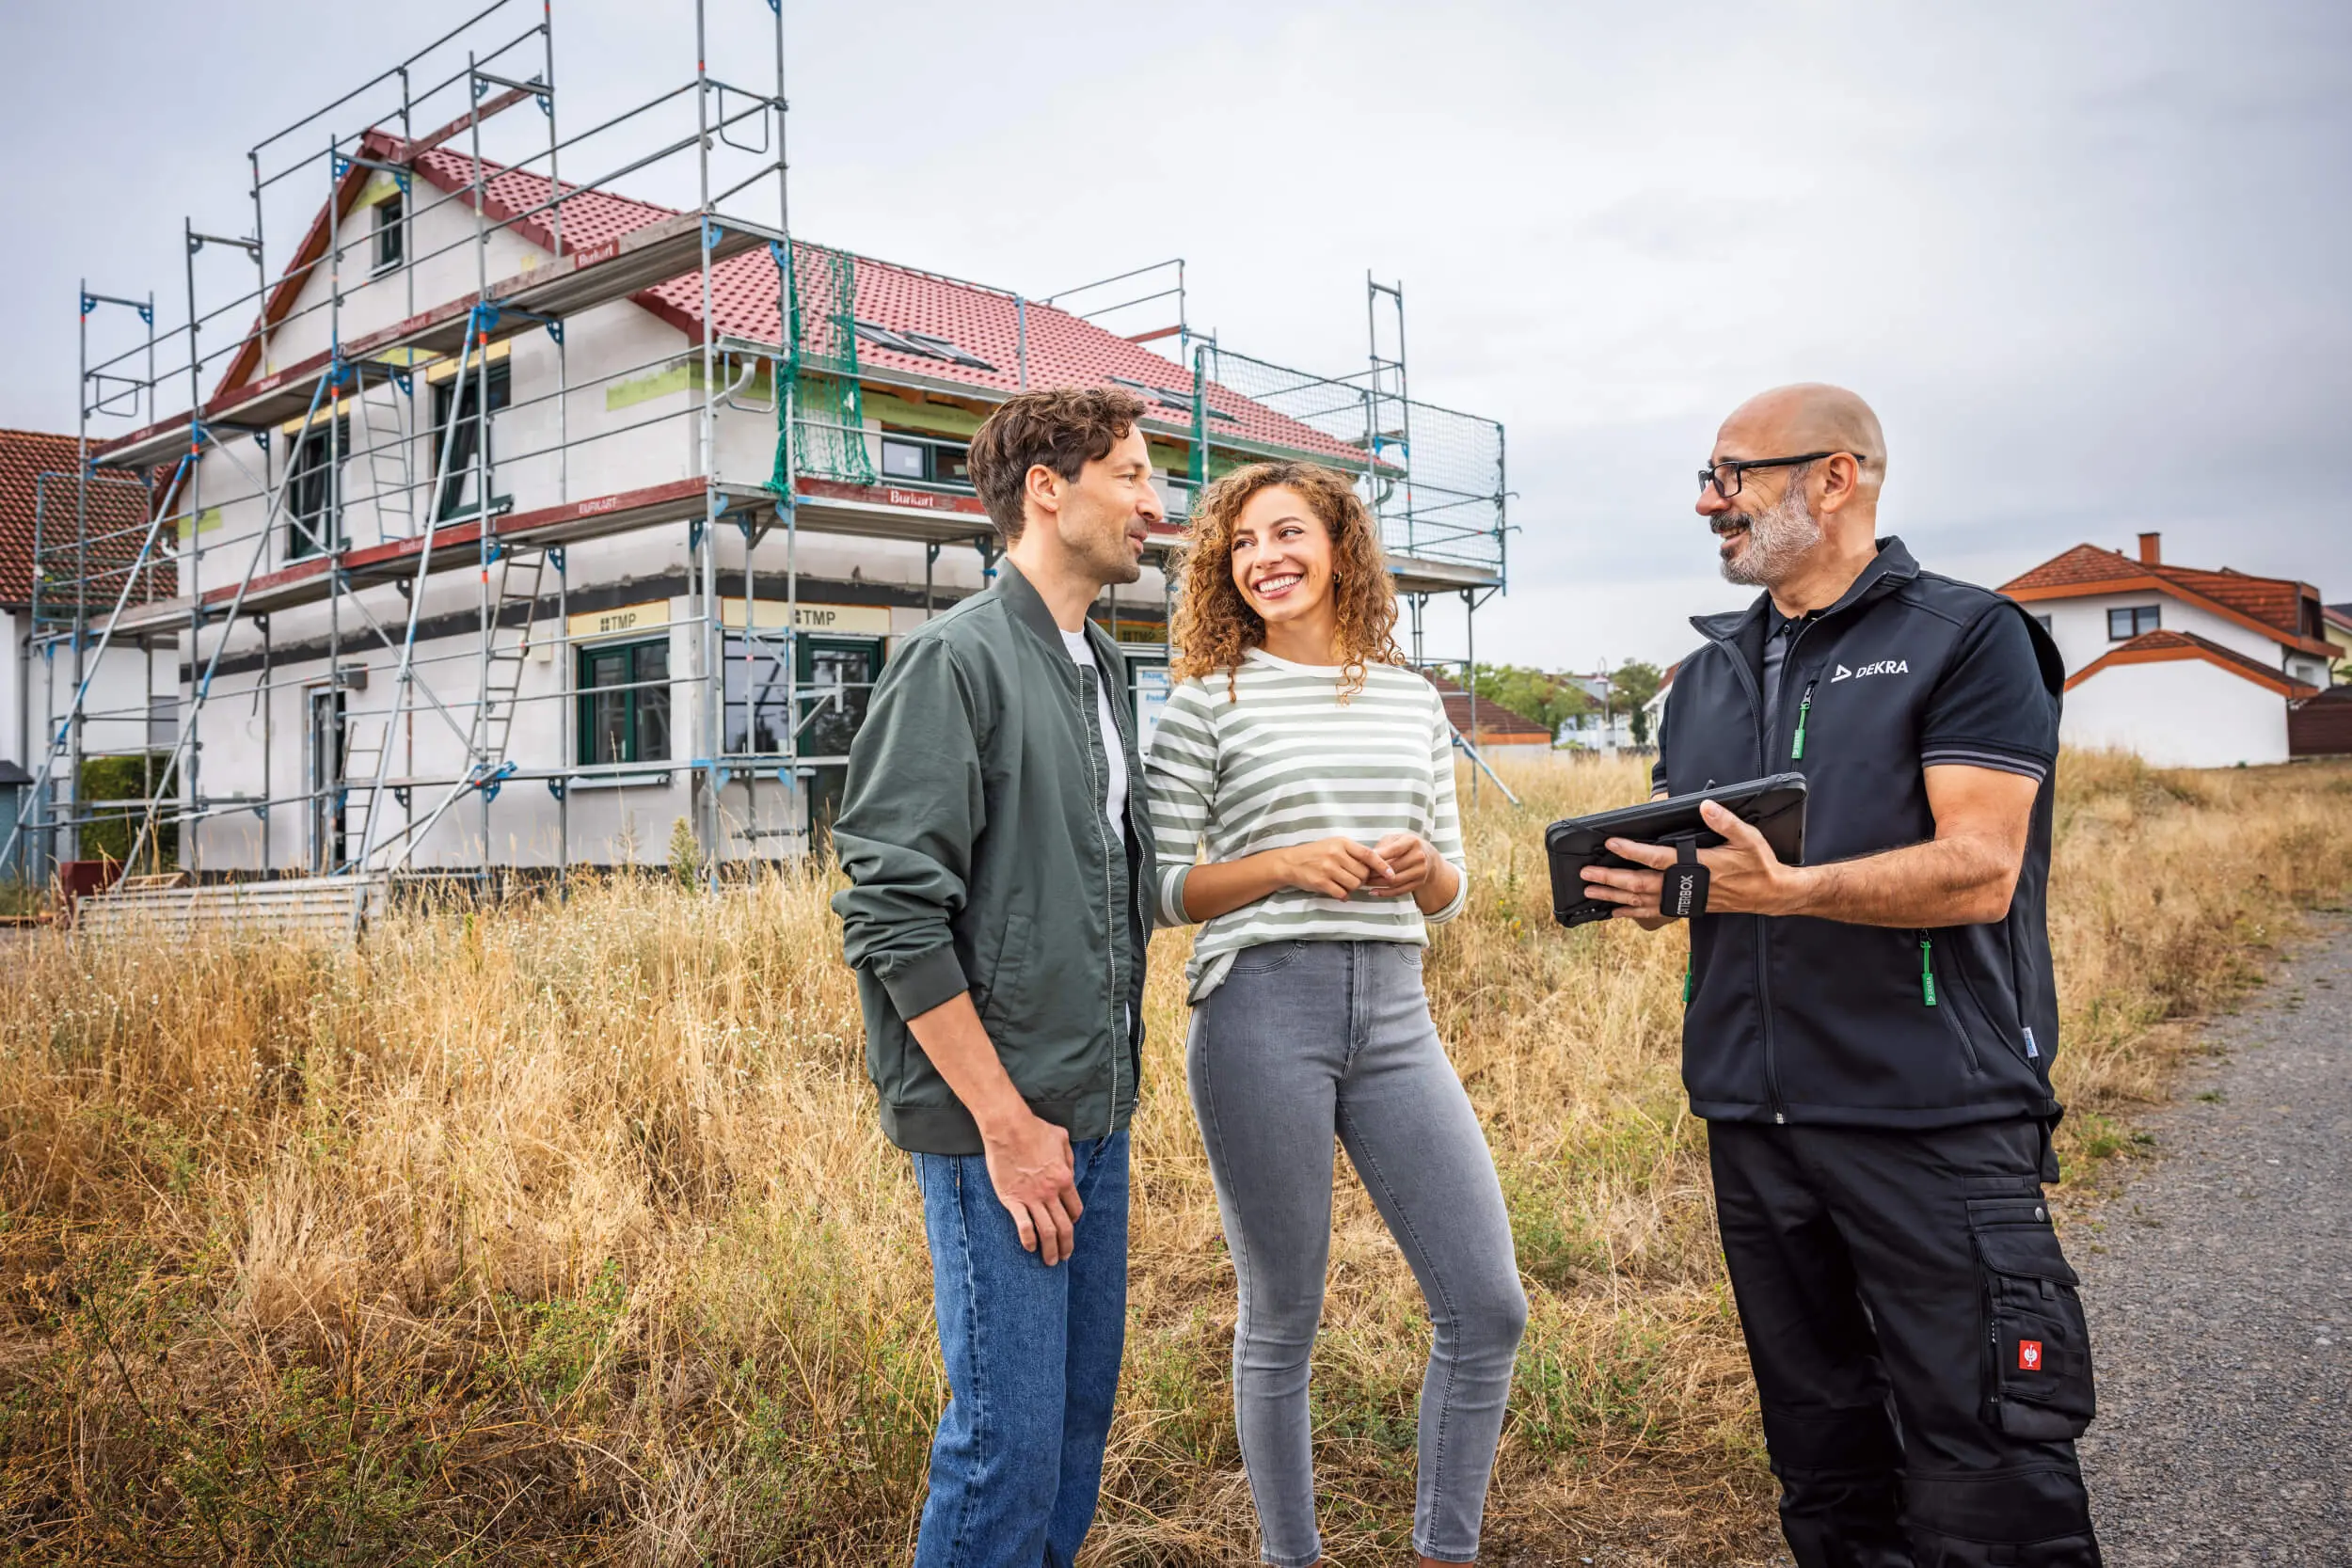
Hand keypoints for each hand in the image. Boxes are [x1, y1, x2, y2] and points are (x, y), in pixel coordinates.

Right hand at [979, 1110, 1082, 1265]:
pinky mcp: (1012, 1199)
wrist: (1008, 1127)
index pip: (1075, 1209)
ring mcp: (1031, 1197)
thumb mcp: (1061, 1138)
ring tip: (1050, 1261)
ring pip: (1046, 1231)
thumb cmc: (1034, 1129)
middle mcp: (1051, 1192)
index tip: (1069, 1226)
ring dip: (1050, 1250)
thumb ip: (1068, 1156)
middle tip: (1064, 1256)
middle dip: (1066, 1245)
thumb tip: (1069, 1169)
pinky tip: (1030, 1247)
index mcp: (1064, 1178)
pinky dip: (1028, 1239)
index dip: (1073, 1220)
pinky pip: (1023, 1225)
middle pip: (1064, 1226)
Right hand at [1277, 837, 1392, 899]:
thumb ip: (1353, 853)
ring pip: (1354, 885)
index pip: (1369, 854)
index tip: (1391, 875)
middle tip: (1353, 878)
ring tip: (1344, 883)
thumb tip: (1377, 865)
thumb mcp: (1335, 845)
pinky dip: (1343, 895)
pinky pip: (1342, 893)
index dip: (1382, 866)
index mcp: (1342, 843)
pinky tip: (1337, 891)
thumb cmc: (1316, 853)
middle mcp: (1336, 854)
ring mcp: (1328, 868)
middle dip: (1362, 879)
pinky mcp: (1321, 882)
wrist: (1290, 862)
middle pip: (1363, 874)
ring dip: (1353, 887)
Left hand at [1362, 832, 1435, 896]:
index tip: (1363, 861)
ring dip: (1377, 884)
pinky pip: (1399, 891)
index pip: (1393, 850)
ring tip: (1364, 882)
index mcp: (1412, 842)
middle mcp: (1419, 856)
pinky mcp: (1419, 883)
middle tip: (1360, 874)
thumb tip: (1366, 858)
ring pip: (1394, 881)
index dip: (1377, 857)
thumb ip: (1382, 846)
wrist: (1428, 856)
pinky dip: (1384, 893)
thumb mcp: (1396, 839)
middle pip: (1392, 868)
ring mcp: (1421, 871)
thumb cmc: (1405, 845)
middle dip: (1374, 873)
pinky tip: (1373, 892)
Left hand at [1580, 798, 1808, 921]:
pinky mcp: (1686, 908)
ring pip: (1642, 901)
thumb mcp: (1748, 838)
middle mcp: (1687, 885)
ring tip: (1591, 892)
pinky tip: (1616, 912)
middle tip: (1586, 874)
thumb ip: (1725, 821)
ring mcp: (1685, 900)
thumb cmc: (1759, 865)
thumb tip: (1705, 805)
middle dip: (1610, 879)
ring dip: (1615, 897)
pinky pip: (1653, 913)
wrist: (1770, 894)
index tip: (1611, 843)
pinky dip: (1632, 913)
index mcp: (1698, 866)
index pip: (1657, 858)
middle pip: (1640, 884)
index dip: (1632, 851)